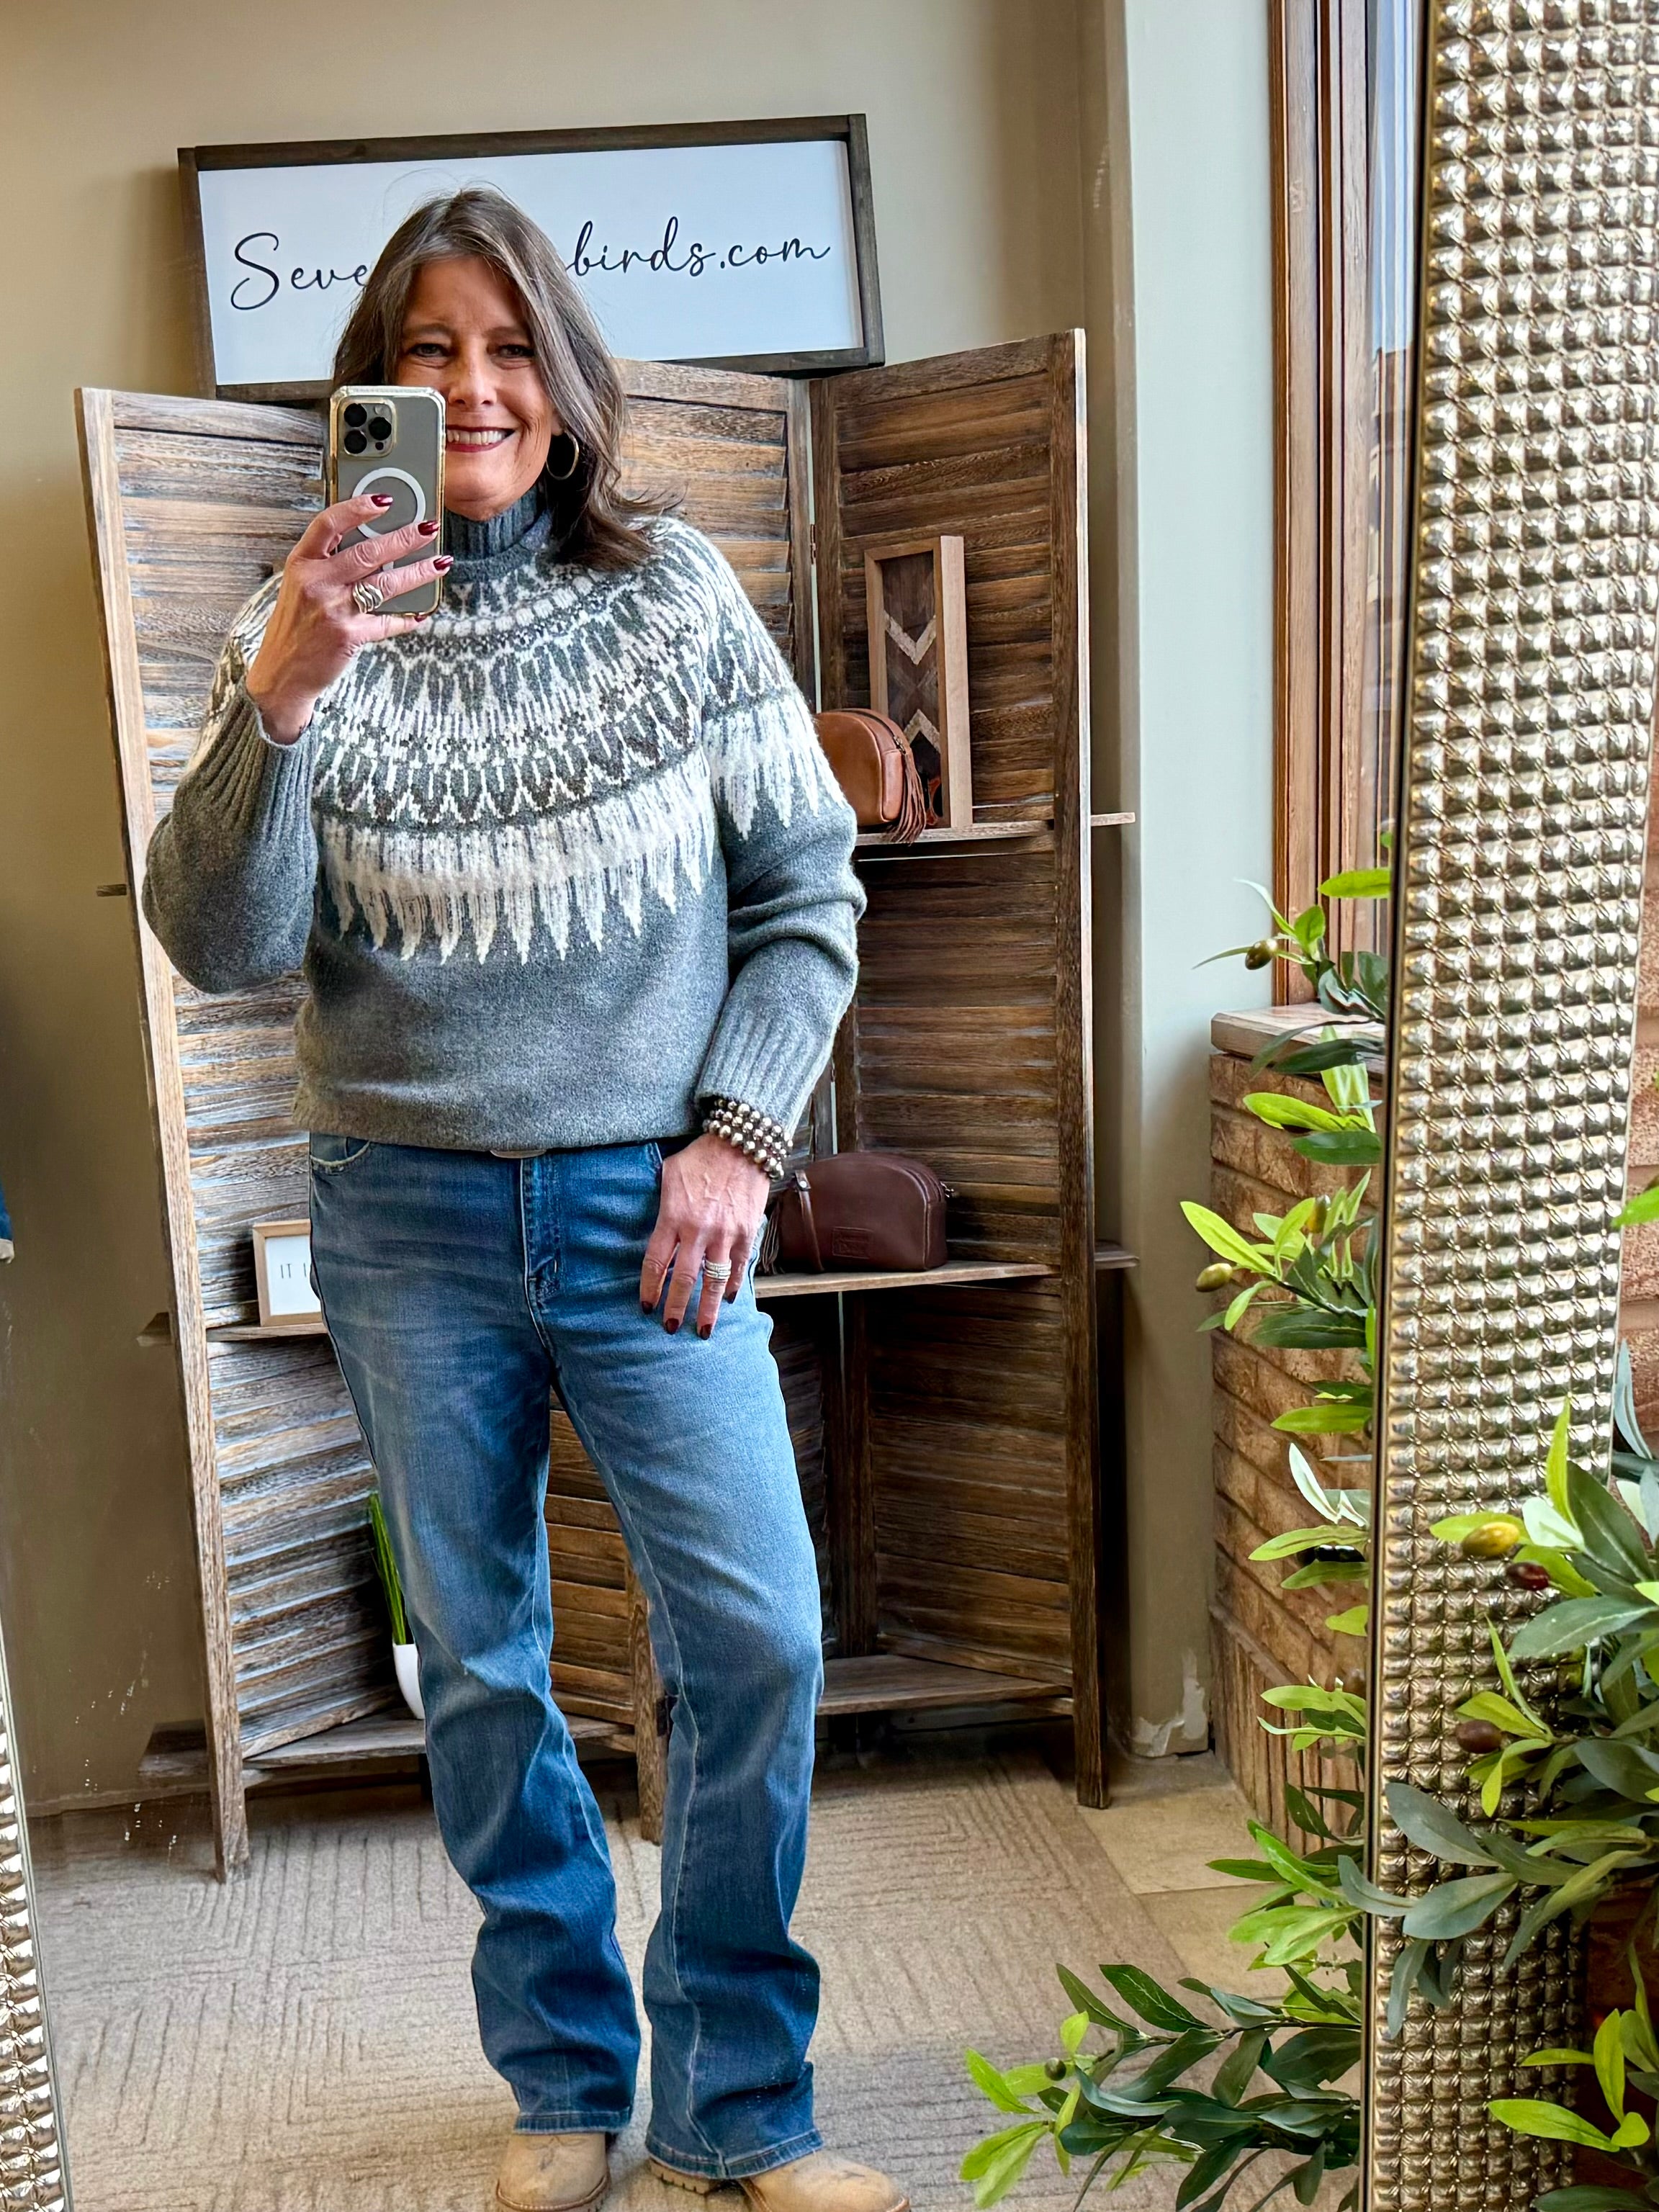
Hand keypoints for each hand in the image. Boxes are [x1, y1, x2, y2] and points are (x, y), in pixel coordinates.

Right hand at [245, 494, 451, 742]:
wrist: (283, 673)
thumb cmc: (295, 625)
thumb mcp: (299, 585)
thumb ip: (326, 562)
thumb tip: (369, 539)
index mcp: (302, 563)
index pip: (329, 524)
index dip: (357, 508)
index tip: (384, 499)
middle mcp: (316, 583)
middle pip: (368, 552)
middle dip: (404, 538)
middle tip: (430, 528)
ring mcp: (333, 610)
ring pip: (385, 584)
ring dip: (418, 572)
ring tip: (441, 563)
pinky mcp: (349, 636)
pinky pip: (386, 623)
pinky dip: (406, 619)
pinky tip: (421, 613)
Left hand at [641, 1134, 768, 1338]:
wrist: (740, 1145)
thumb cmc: (700, 1157)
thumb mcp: (668, 1175)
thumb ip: (662, 1206)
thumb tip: (656, 1227)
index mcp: (672, 1218)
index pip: (656, 1263)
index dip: (650, 1288)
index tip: (646, 1306)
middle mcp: (697, 1231)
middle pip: (683, 1279)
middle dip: (676, 1308)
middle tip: (670, 1328)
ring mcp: (724, 1234)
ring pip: (713, 1281)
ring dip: (707, 1309)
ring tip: (703, 1331)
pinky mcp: (746, 1232)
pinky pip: (738, 1266)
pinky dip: (732, 1285)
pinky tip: (726, 1300)